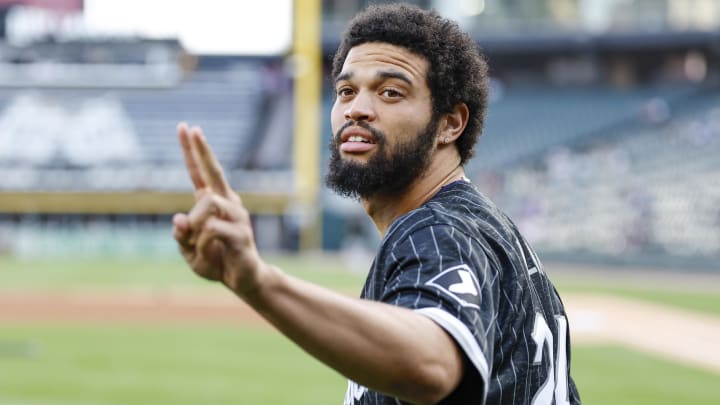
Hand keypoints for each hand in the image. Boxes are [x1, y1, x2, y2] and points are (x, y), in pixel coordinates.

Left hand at [172, 123, 264, 296]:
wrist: (244, 281)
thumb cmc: (217, 262)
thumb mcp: (189, 252)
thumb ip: (181, 236)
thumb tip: (178, 218)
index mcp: (214, 204)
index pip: (200, 173)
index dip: (192, 151)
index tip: (186, 127)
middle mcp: (228, 204)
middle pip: (213, 171)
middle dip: (201, 149)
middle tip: (191, 127)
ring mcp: (237, 216)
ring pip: (206, 206)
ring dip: (194, 228)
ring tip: (199, 246)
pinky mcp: (240, 232)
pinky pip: (211, 229)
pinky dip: (202, 244)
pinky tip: (209, 253)